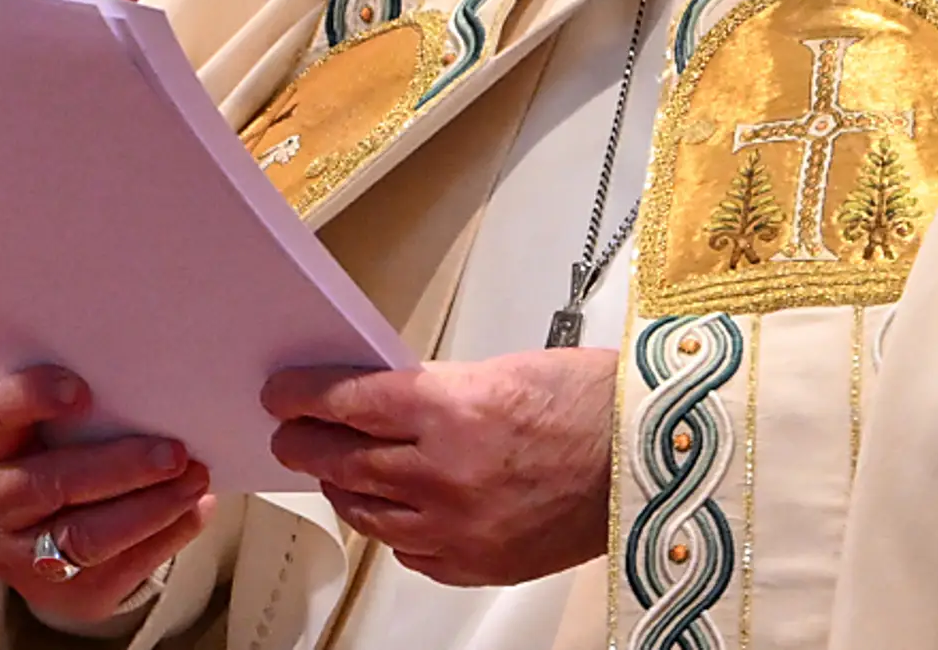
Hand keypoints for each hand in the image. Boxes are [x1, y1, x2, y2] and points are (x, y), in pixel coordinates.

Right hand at [0, 367, 215, 623]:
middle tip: (176, 452)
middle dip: (121, 468)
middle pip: (51, 485)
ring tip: (195, 479)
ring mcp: (16, 555)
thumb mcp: (49, 422)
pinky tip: (194, 509)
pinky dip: (166, 535)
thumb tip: (157, 390)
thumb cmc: (55, 449)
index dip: (34, 399)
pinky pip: (117, 568)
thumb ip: (86, 403)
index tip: (82, 391)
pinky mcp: (59, 592)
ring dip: (152, 507)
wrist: (37, 530)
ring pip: (85, 537)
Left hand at [263, 348, 614, 586]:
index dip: (305, 398)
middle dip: (308, 443)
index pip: (349, 403)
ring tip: (337, 469)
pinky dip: (392, 526)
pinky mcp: (475, 566)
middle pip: (345, 460)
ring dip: (344, 486)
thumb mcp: (506, 371)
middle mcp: (446, 474)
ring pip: (367, 511)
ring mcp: (458, 527)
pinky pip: (407, 550)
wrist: (653, 459)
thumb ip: (439, 390)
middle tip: (294, 433)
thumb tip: (386, 402)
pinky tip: (391, 508)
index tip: (284, 395)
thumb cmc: (595, 405)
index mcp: (454, 410)